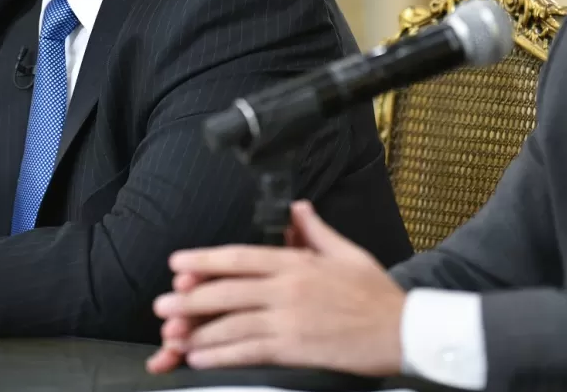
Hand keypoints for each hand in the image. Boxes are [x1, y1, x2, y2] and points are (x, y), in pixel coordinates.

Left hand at [146, 201, 405, 375]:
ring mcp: (289, 320)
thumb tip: (299, 208)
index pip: (241, 257)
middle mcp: (288, 288)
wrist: (404, 331)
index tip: (178, 263)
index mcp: (298, 263)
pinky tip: (201, 358)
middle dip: (190, 298)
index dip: (205, 260)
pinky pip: (248, 351)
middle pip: (227, 291)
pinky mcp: (295, 349)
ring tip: (172, 336)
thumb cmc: (376, 294)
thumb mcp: (347, 252)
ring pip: (232, 323)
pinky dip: (221, 355)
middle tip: (162, 305)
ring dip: (198, 330)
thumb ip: (317, 230)